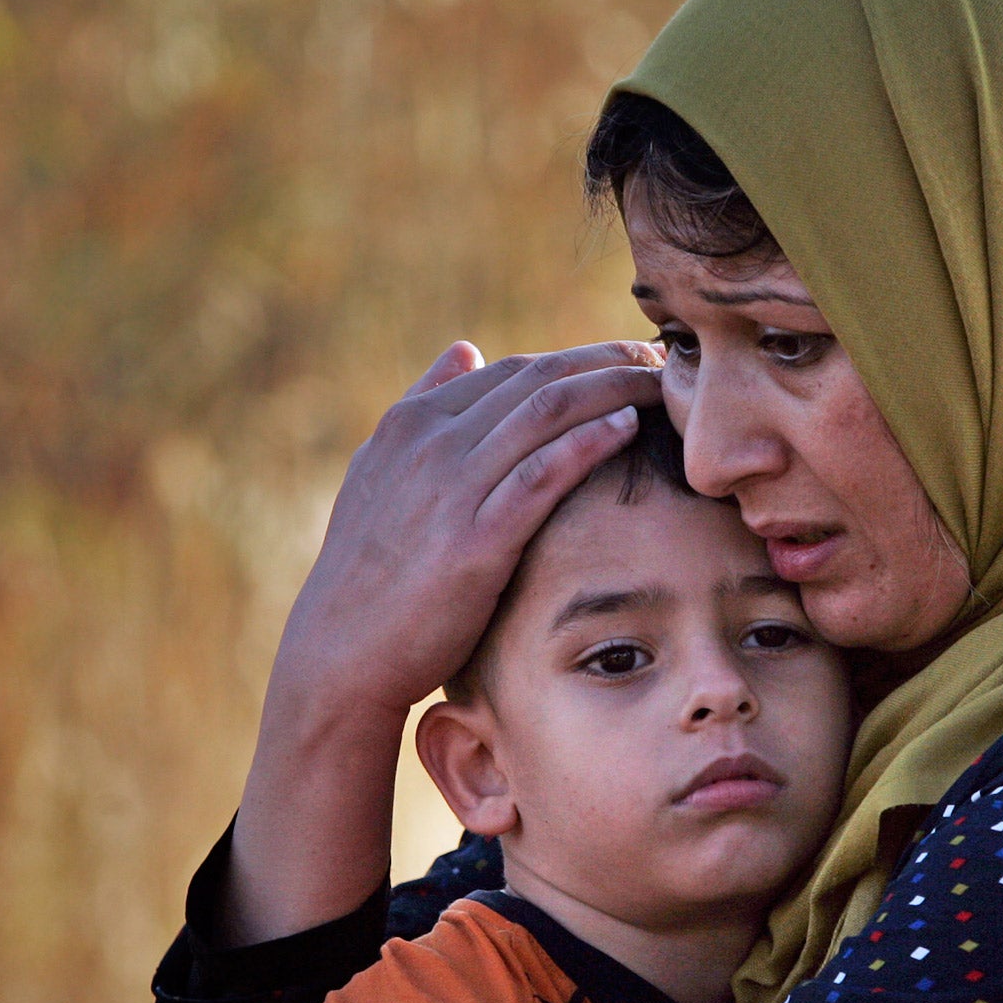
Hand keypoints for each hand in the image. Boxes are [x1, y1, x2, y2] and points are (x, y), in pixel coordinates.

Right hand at [277, 340, 662, 720]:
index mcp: (412, 423)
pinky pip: (542, 475)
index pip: (513, 371)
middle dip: (607, 363)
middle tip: (661, 363)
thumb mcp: (381, 474)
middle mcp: (431, 443)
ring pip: (547, 414)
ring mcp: (452, 489)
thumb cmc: (370, 569)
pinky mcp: (475, 541)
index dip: (578, 360)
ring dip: (612, 390)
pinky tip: (628, 428)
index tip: (625, 361)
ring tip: (660, 386)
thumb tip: (466, 350)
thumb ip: (424, 409)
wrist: (342, 652)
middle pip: (538, 380)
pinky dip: (588, 443)